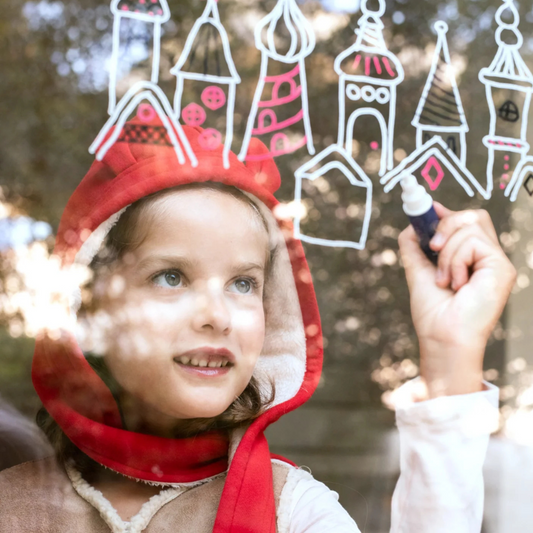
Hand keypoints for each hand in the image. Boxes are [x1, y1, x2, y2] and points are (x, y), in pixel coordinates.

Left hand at [398, 203, 515, 397]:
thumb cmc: (432, 311)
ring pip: (469, 226)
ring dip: (446, 253)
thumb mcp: (417, 269)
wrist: (441, 336)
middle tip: (431, 249)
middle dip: (445, 225)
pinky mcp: (502, 267)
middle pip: (472, 216)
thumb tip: (414, 221)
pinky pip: (473, 242)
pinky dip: (455, 260)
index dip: (447, 214)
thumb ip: (415, 244)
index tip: (428, 211)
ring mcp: (496, 261)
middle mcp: (486, 257)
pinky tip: (456, 283)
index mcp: (470, 257)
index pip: (467, 221)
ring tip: (444, 280)